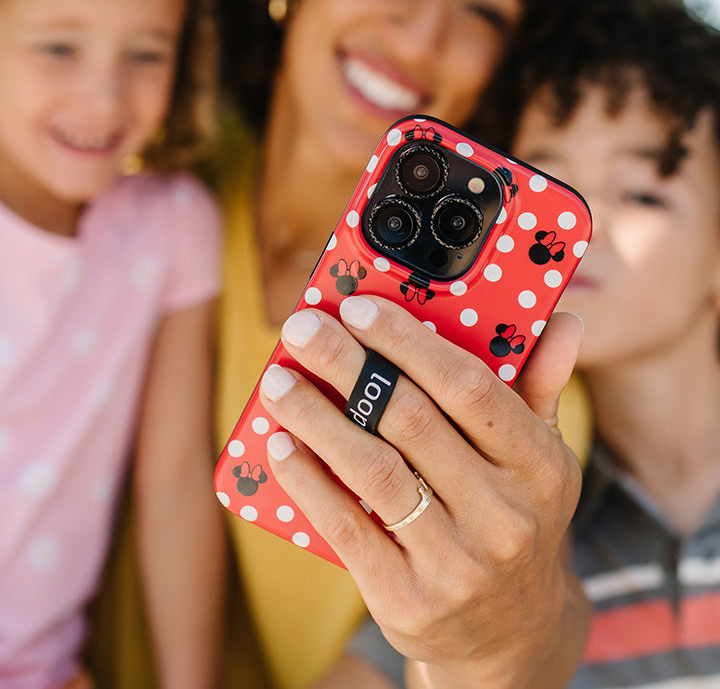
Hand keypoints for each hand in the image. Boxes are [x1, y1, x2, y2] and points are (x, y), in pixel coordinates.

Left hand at [259, 296, 586, 688]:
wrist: (511, 637)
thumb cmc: (516, 517)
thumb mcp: (541, 459)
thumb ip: (542, 386)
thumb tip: (565, 320)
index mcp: (541, 467)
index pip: (470, 388)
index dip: (409, 342)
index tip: (358, 307)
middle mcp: (505, 516)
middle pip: (410, 422)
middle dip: (348, 366)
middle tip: (301, 329)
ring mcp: (457, 564)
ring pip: (373, 471)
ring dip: (317, 418)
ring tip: (277, 381)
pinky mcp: (409, 601)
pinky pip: (348, 529)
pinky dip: (309, 482)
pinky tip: (281, 445)